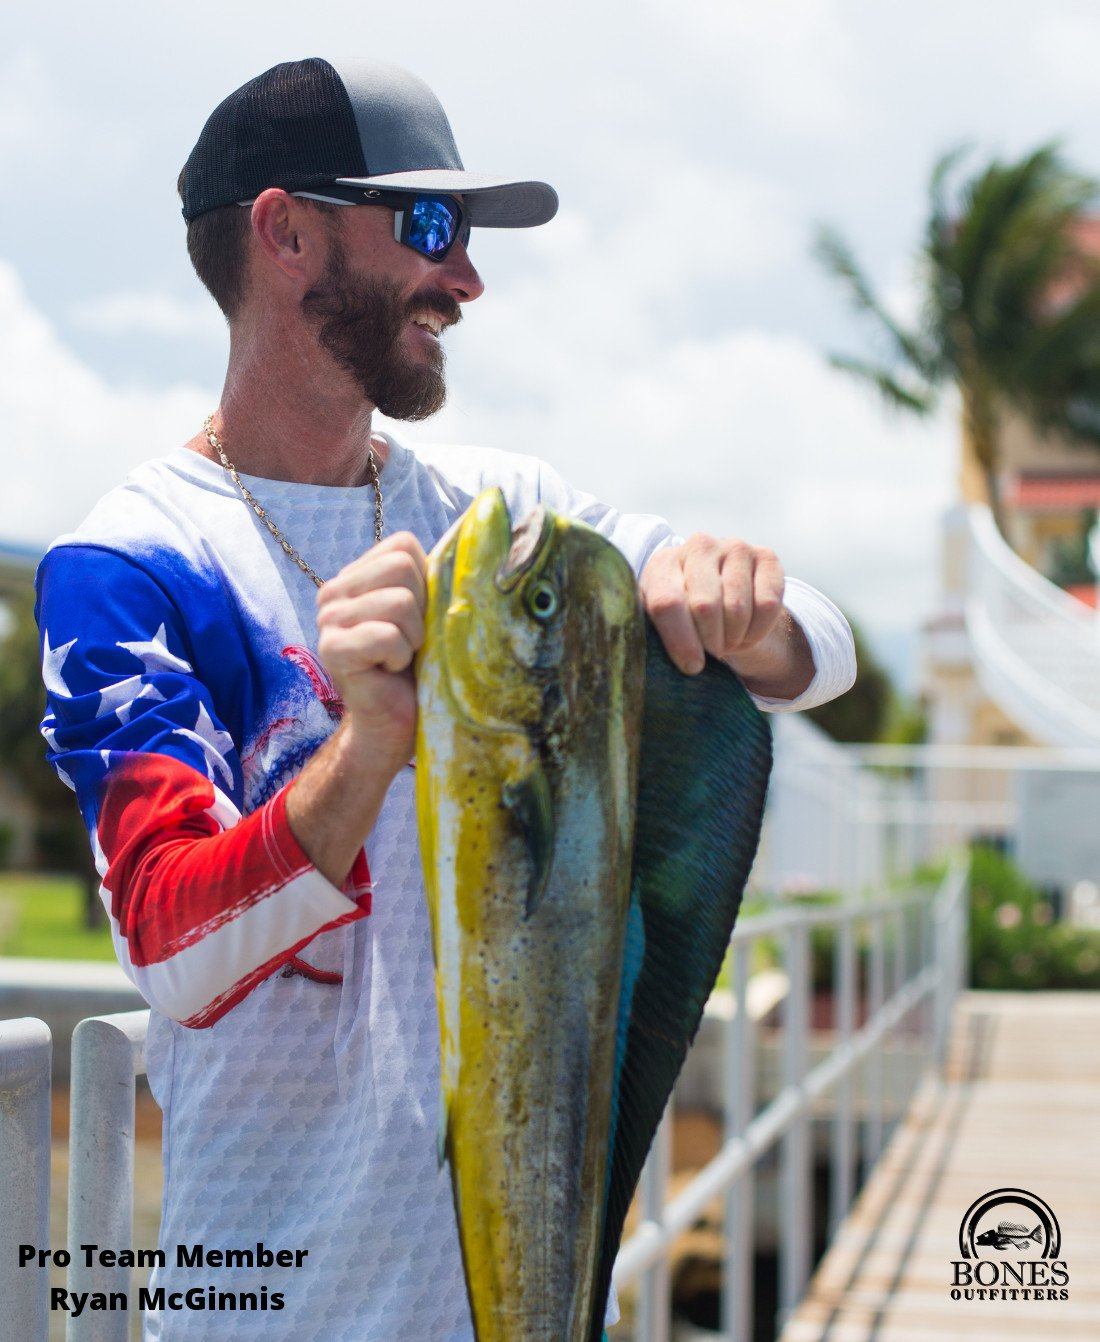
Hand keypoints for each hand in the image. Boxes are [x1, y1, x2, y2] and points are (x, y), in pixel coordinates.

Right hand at [316, 532, 427, 767]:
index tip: (418, 619)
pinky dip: (400, 657)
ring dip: (412, 638)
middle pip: (401, 566)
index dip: (426, 583)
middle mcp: (333, 592)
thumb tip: (471, 538)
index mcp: (355, 576)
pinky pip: (387, 636)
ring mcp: (328, 620)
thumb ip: (431, 577)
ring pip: (399, 601)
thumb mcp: (426, 613)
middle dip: (421, 610)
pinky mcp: (332, 650)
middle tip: (409, 643)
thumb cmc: (418, 667)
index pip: (403, 545)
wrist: (395, 723)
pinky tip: (389, 673)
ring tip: (399, 659)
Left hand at [640, 534, 785, 675]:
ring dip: (734, 638)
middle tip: (710, 652)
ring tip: (726, 642)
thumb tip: (648, 661)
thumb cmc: (683, 618)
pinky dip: (758, 631)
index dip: (680, 639)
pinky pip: (768, 605)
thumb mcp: (659, 625)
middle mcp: (698, 546)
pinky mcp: (766, 557)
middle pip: (704, 607)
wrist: (722, 601)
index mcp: (662, 563)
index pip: (667, 602)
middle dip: (710, 642)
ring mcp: (735, 547)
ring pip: (738, 609)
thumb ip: (650, 635)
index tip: (692, 666)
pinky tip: (746, 632)